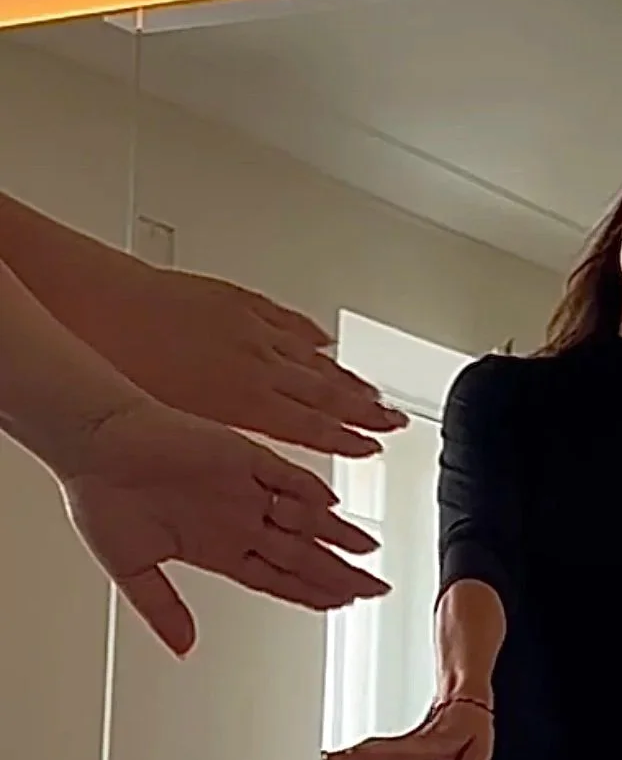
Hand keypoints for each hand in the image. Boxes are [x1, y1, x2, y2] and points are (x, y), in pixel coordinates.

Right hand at [61, 397, 389, 655]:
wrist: (91, 442)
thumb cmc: (103, 496)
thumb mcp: (133, 567)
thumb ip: (162, 608)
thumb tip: (184, 649)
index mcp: (217, 548)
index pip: (278, 578)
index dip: (311, 593)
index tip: (342, 606)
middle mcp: (238, 519)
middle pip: (302, 554)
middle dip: (339, 574)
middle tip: (376, 588)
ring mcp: (244, 489)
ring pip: (303, 517)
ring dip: (336, 534)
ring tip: (369, 551)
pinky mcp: (241, 456)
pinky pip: (283, 474)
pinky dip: (305, 490)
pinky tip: (330, 506)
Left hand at [77, 267, 406, 455]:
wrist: (88, 302)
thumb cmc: (118, 362)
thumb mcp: (179, 421)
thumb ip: (227, 437)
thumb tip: (250, 458)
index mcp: (246, 399)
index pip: (314, 426)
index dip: (348, 439)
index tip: (373, 447)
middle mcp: (258, 363)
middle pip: (328, 392)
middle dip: (367, 410)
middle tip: (396, 420)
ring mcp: (250, 329)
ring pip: (315, 358)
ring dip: (348, 376)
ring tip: (373, 387)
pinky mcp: (235, 301)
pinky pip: (287, 321)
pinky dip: (310, 334)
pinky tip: (322, 338)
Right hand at [322, 694, 493, 759]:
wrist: (466, 703)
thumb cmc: (472, 724)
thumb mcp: (480, 749)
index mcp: (428, 746)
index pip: (400, 752)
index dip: (379, 756)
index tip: (362, 756)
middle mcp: (412, 747)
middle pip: (377, 750)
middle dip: (354, 756)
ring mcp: (405, 747)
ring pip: (374, 750)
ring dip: (352, 756)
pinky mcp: (404, 749)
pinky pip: (377, 751)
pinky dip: (360, 756)